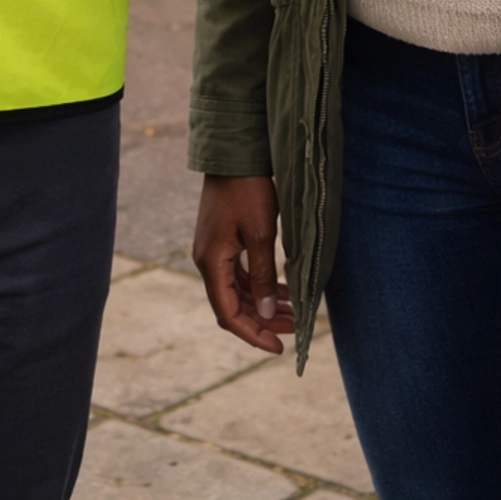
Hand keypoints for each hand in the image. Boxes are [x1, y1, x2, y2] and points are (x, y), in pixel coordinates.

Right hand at [193, 177, 292, 353]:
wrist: (234, 153)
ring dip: (262, 303)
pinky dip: (259, 284)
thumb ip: (261, 276)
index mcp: (211, 262)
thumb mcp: (260, 234)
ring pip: (237, 290)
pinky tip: (281, 289)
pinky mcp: (222, 240)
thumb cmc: (247, 190)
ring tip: (292, 311)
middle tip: (293, 329)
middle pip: (232, 305)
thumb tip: (263, 313)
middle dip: (262, 321)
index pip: (228, 314)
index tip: (278, 348)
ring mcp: (213, 250)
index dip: (252, 335)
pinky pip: (239, 273)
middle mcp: (207, 260)